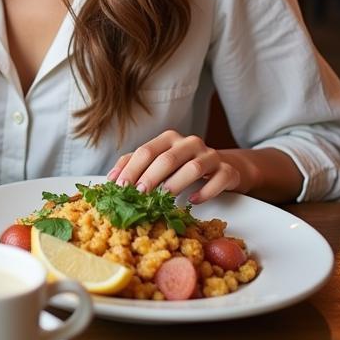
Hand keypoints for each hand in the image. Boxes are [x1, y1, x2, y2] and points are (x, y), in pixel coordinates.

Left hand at [107, 129, 241, 203]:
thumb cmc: (184, 165)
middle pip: (167, 159)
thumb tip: (111, 178)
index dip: (132, 168)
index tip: (120, 186)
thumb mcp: (160, 161)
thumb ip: (136, 165)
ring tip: (164, 198)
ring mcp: (210, 155)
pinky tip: (193, 200)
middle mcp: (189, 143)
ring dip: (176, 183)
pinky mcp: (228, 170)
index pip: (146, 151)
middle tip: (138, 194)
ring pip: (192, 168)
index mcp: (169, 138)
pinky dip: (205, 191)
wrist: (224, 167)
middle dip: (150, 177)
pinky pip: (218, 180)